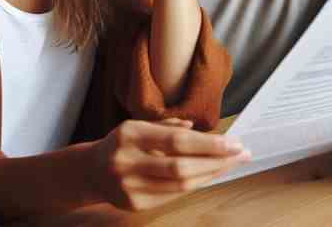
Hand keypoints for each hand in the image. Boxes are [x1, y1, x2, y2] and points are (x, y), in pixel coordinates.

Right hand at [89, 118, 250, 210]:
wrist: (90, 170)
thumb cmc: (122, 143)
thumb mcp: (138, 125)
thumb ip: (167, 126)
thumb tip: (197, 129)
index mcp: (130, 134)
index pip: (176, 141)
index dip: (208, 143)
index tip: (233, 142)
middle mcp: (127, 161)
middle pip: (181, 166)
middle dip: (216, 161)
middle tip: (241, 154)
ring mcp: (129, 187)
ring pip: (180, 185)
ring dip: (210, 174)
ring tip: (230, 164)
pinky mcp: (134, 205)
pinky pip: (172, 196)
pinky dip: (194, 185)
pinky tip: (208, 175)